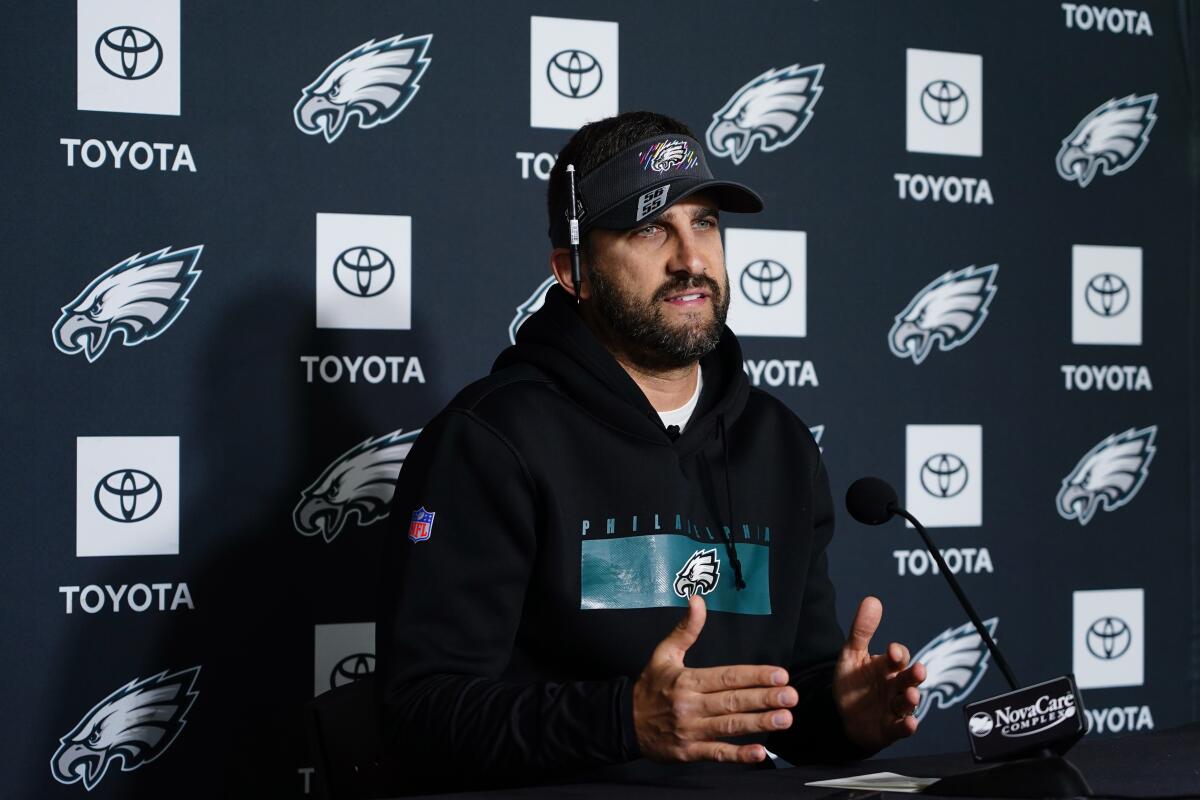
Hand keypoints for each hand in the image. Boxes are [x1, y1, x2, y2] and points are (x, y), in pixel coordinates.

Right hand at [632, 595, 795, 762]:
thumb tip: (697, 600)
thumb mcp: (663, 654)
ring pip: (729, 726)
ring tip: (784, 718)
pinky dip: (738, 755)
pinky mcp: (688, 752)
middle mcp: (690, 705)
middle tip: (790, 695)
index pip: (727, 677)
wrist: (624, 723)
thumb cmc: (649, 687)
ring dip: (759, 723)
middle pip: (732, 701)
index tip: (780, 674)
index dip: (754, 675)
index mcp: (687, 680)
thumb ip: (685, 629)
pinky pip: (716, 753)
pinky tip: (759, 752)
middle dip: (764, 698)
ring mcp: (689, 731)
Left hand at [833, 596, 926, 750]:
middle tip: (918, 671)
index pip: (899, 657)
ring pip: (907, 703)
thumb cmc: (853, 683)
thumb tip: (872, 600)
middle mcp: (894, 686)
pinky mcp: (890, 728)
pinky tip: (910, 724)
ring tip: (911, 696)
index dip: (897, 654)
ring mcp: (893, 708)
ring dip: (911, 699)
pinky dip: (907, 727)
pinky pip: (901, 728)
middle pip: (908, 679)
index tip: (891, 651)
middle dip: (913, 675)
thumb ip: (862, 630)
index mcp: (886, 667)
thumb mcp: (852, 655)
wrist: (843, 715)